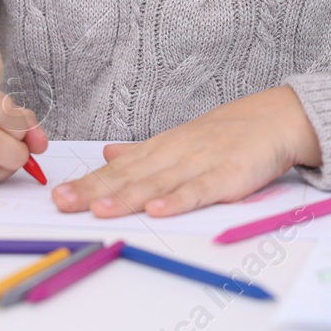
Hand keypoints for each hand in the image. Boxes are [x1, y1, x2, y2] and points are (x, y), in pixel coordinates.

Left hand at [52, 85, 320, 217]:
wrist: (273, 119)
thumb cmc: (224, 135)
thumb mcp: (177, 140)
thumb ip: (142, 152)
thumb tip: (106, 155)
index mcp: (160, 149)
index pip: (116, 170)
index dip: (87, 183)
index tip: (57, 196)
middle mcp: (173, 155)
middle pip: (129, 177)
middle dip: (94, 191)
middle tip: (63, 204)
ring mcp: (199, 165)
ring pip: (158, 184)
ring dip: (127, 198)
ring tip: (99, 210)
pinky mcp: (227, 177)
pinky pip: (199, 190)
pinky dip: (178, 201)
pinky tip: (157, 211)